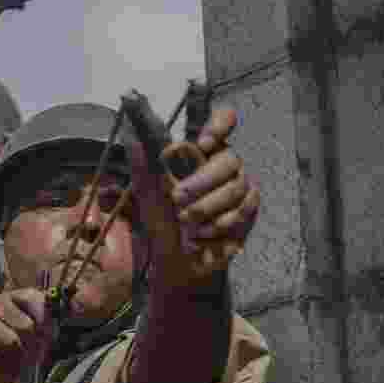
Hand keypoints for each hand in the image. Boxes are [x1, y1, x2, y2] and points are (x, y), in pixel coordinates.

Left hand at [128, 108, 259, 288]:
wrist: (176, 261)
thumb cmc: (161, 221)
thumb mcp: (146, 194)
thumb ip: (142, 168)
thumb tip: (134, 140)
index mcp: (201, 151)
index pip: (224, 121)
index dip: (220, 124)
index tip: (203, 142)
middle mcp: (224, 164)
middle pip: (229, 160)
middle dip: (202, 181)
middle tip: (177, 198)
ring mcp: (240, 185)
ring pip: (235, 188)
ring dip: (207, 208)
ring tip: (186, 222)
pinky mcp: (249, 210)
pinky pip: (244, 212)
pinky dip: (220, 225)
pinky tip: (203, 234)